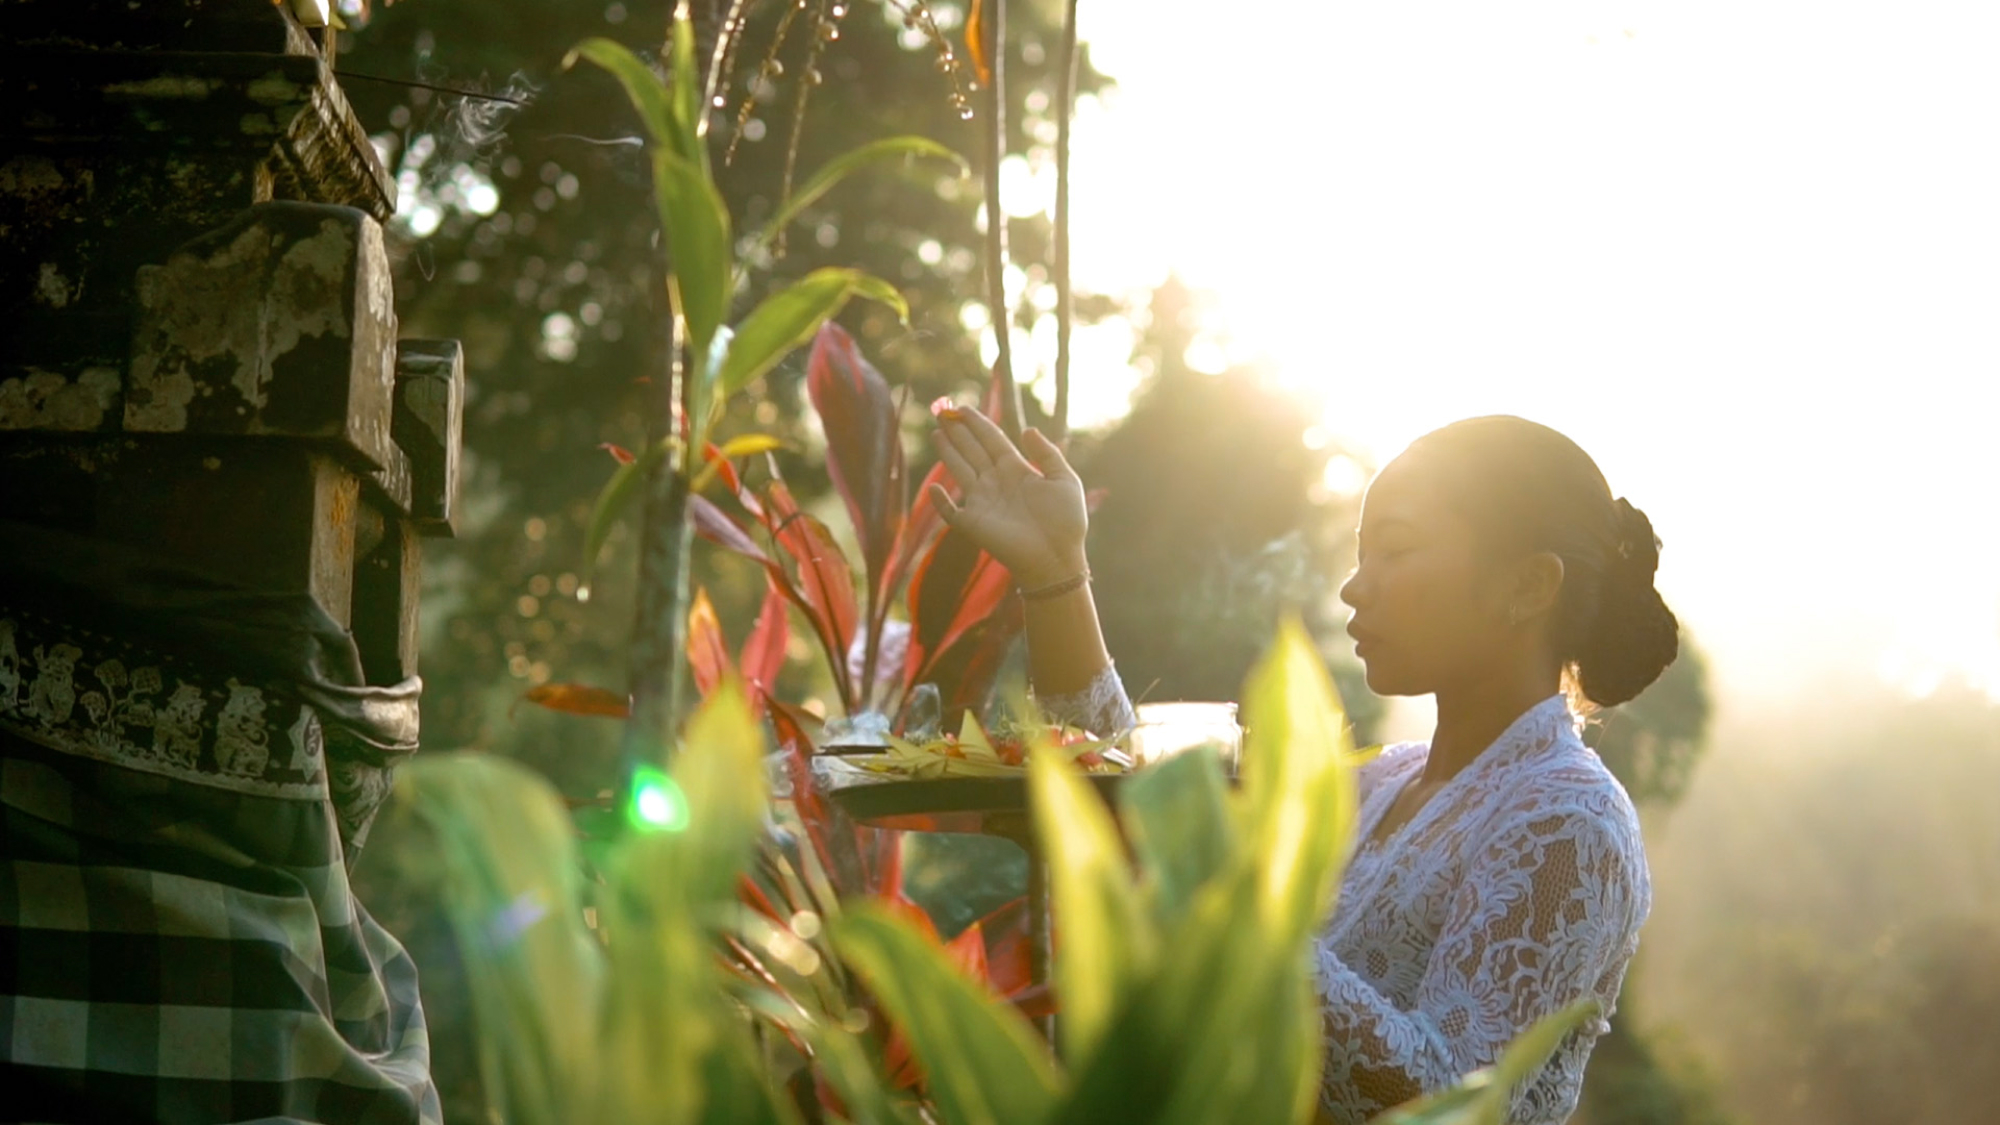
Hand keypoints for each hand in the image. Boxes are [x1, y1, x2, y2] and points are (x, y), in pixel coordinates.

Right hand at [929, 407, 1087, 588]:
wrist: (1057, 557)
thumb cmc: (1066, 521)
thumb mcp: (1064, 480)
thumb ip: (1047, 454)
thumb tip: (1028, 430)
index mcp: (1016, 470)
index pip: (992, 440)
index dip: (977, 423)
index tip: (963, 408)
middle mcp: (996, 482)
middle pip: (972, 450)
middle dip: (958, 431)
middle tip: (942, 412)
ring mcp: (983, 502)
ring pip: (960, 470)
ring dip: (948, 453)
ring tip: (936, 433)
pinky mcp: (973, 524)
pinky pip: (951, 510)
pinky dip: (941, 501)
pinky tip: (934, 487)